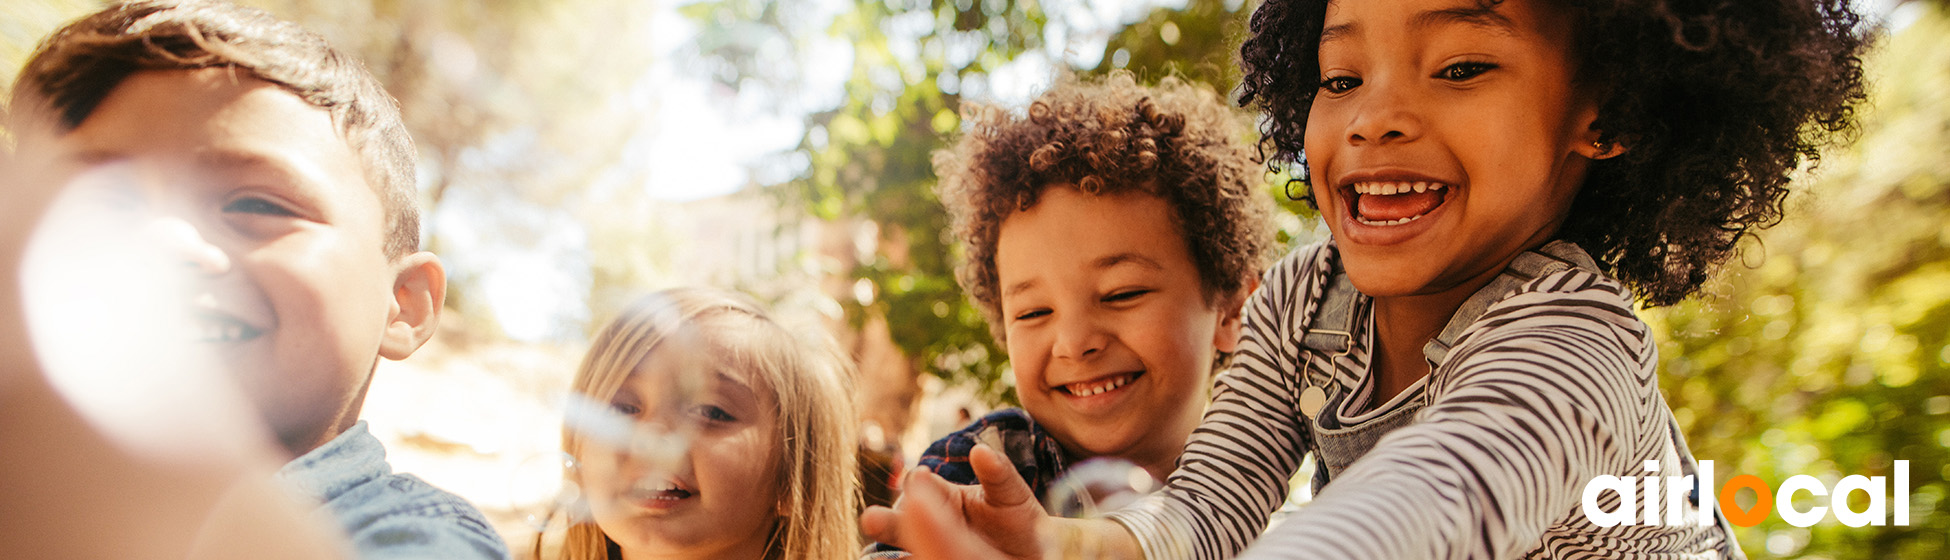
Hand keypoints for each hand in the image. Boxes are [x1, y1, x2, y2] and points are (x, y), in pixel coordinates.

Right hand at [862, 444, 1046, 558]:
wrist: (1030, 554)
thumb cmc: (1016, 520)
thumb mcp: (1010, 495)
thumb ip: (998, 474)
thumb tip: (981, 450)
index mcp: (943, 496)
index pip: (922, 485)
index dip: (919, 483)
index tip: (920, 478)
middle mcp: (931, 523)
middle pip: (903, 521)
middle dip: (887, 521)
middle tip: (872, 520)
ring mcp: (933, 549)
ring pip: (907, 546)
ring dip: (890, 547)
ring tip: (877, 551)